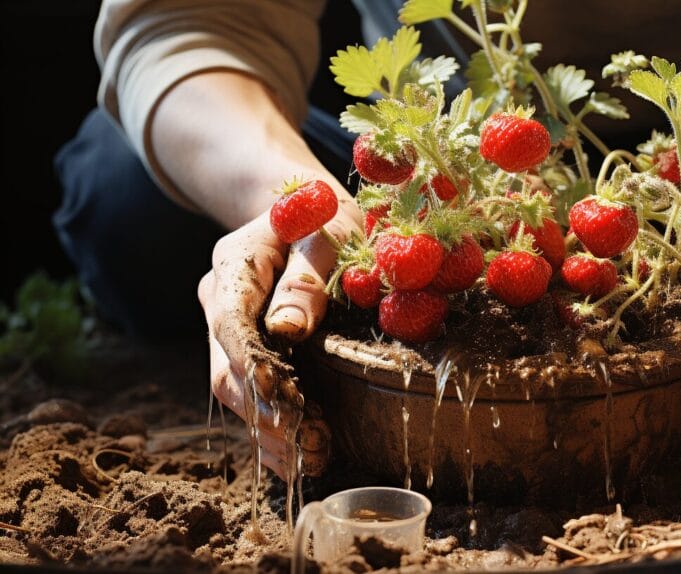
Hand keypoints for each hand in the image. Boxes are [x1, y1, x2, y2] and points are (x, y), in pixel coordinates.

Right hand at [197, 204, 358, 477]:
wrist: (307, 210)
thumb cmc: (323, 217)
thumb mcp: (326, 234)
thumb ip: (307, 277)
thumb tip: (288, 329)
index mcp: (233, 266)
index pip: (229, 322)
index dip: (252, 366)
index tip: (283, 401)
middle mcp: (218, 300)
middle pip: (225, 367)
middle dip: (264, 413)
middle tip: (312, 447)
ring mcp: (225, 328)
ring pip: (231, 389)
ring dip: (267, 430)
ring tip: (311, 460)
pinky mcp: (243, 347)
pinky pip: (246, 392)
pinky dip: (268, 428)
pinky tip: (296, 458)